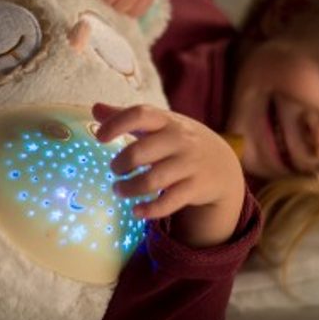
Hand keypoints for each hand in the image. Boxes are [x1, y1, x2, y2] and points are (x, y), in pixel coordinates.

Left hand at [92, 102, 245, 247]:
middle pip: (140, 152)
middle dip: (120, 164)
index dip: (116, 125)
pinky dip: (149, 209)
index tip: (99, 138)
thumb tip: (95, 109)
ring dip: (129, 188)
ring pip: (152, 180)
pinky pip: (168, 202)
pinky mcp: (195, 189)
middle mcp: (179, 140)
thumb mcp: (160, 125)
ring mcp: (189, 165)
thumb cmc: (181, 141)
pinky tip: (136, 211)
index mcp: (167, 121)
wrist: (222, 165)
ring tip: (119, 190)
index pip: (140, 114)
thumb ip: (128, 118)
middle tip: (115, 170)